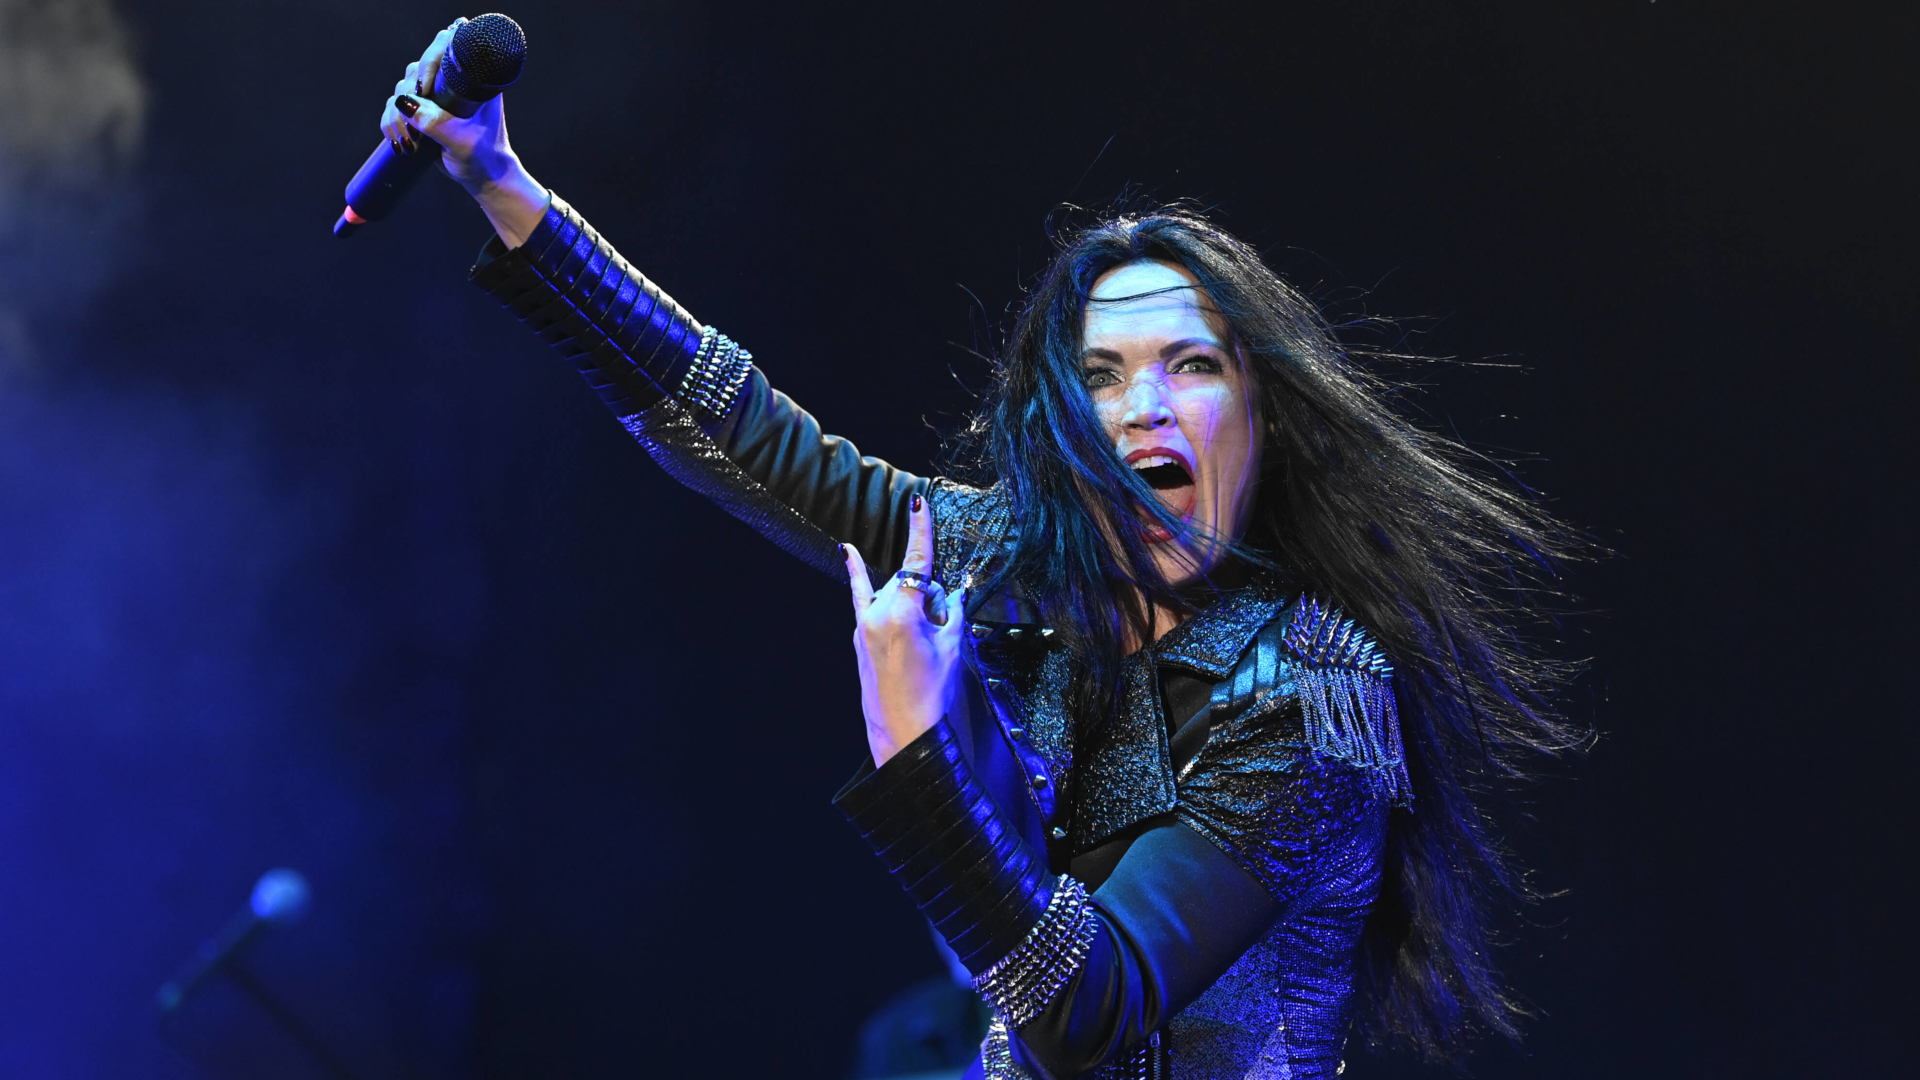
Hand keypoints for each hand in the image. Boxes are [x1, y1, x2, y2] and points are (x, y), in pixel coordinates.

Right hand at [377, 19, 546, 247]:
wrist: (483, 178)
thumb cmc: (483, 157)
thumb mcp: (460, 140)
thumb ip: (434, 122)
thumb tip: (404, 103)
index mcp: (470, 80)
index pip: (444, 49)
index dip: (428, 62)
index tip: (423, 91)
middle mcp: (451, 83)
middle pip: (416, 70)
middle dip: (409, 97)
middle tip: (416, 127)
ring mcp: (435, 97)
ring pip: (402, 90)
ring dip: (397, 115)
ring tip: (410, 143)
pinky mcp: (422, 111)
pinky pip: (395, 107)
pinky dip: (391, 122)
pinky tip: (398, 142)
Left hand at [844, 495, 967, 766]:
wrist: (905, 731)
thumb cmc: (933, 692)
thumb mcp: (952, 647)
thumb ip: (951, 611)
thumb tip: (953, 593)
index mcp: (903, 611)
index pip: (916, 561)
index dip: (920, 529)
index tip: (918, 500)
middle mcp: (878, 612)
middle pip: (909, 582)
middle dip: (928, 596)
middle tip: (940, 630)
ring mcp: (863, 624)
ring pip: (892, 593)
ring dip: (911, 604)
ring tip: (923, 642)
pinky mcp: (858, 636)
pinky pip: (860, 599)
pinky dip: (857, 575)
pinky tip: (846, 551)